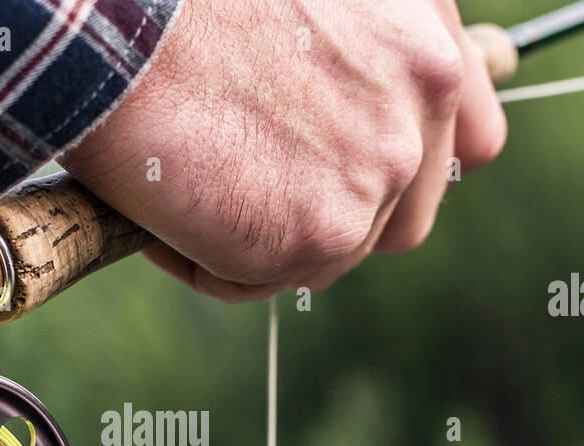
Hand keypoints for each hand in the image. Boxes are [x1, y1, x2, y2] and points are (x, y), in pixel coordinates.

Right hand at [60, 0, 506, 301]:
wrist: (118, 17)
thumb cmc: (178, 2)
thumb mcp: (305, 8)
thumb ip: (350, 58)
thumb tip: (319, 127)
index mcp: (423, 35)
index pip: (464, 141)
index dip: (405, 172)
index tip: (353, 180)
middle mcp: (424, 101)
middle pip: (398, 215)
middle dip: (325, 218)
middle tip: (248, 194)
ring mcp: (378, 171)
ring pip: (328, 255)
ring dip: (257, 240)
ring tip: (189, 189)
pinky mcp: (320, 234)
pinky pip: (256, 280)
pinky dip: (201, 261)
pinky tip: (162, 208)